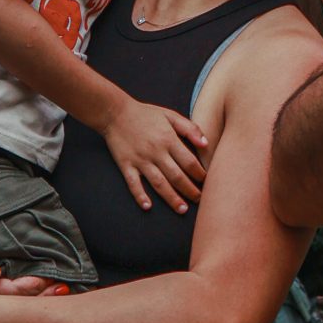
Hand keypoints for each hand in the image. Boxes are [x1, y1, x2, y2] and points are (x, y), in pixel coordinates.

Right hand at [100, 92, 208, 211]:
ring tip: (182, 209)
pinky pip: (133, 183)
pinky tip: (148, 207)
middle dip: (190, 190)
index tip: (207, 182)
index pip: (189, 162)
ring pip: (159, 183)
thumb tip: (206, 144)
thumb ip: (190, 128)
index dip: (200, 174)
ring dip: (171, 198)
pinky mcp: (126, 165)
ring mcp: (140, 160)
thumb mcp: (170, 115)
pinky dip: (140, 195)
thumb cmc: (146, 114)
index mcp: (169, 139)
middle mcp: (156, 152)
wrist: (115, 113)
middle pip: (177, 176)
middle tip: (199, 200)